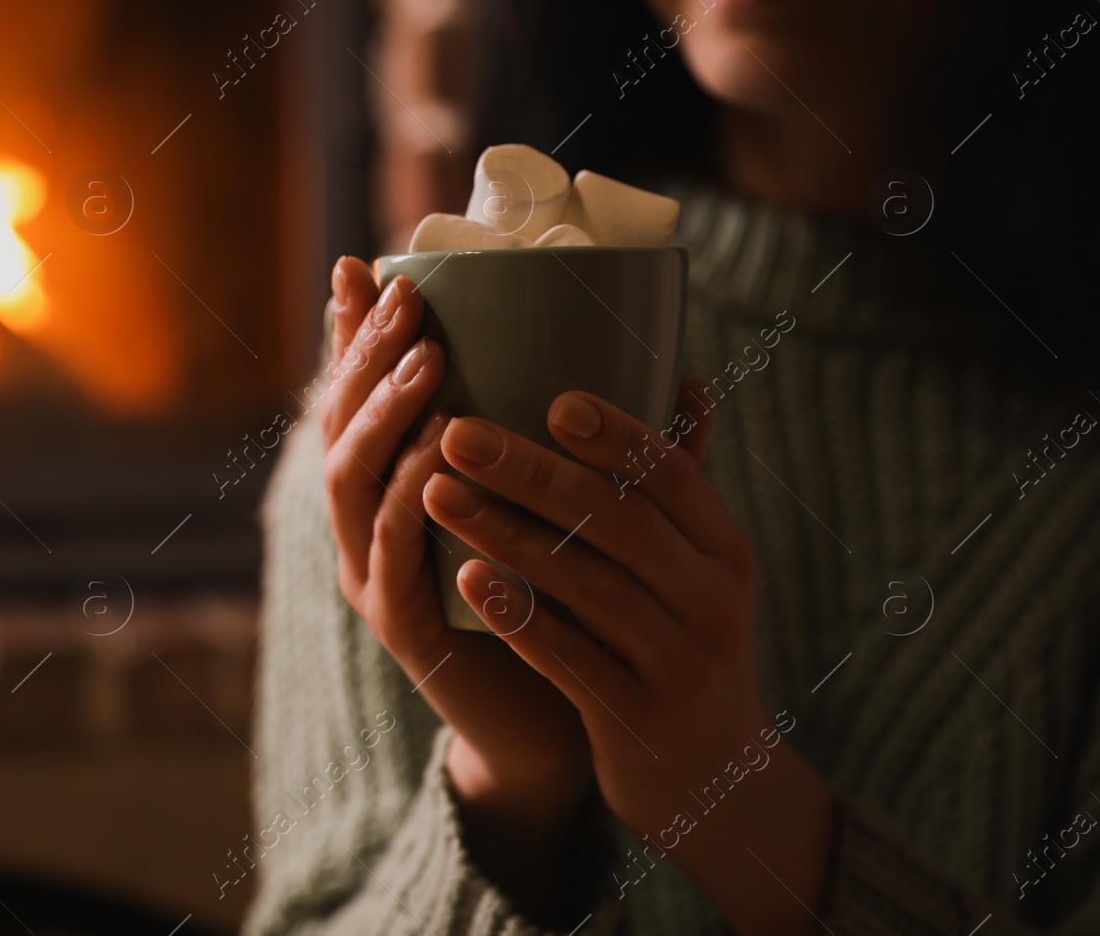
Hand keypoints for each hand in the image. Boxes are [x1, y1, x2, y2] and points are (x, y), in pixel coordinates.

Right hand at [319, 257, 592, 920]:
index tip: (365, 262)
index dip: (353, 331)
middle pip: (339, 425)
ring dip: (386, 418)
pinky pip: (394, 556)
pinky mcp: (401, 628)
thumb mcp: (570, 510)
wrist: (550, 724)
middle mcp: (369, 525)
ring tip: (427, 362)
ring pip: (353, 483)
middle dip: (365, 356)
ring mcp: (375, 576)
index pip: (357, 393)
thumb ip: (612, 451)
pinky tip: (437, 460)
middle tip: (406, 300)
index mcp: (396, 487)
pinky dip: (412, 505)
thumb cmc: (561, 604)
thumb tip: (687, 372)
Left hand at [423, 380, 836, 935]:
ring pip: (587, 586)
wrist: (717, 784)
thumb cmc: (684, 646)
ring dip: (506, 534)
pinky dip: (517, 616)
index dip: (616, 435)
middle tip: (458, 433)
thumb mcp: (700, 570)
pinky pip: (570, 659)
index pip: (673, 476)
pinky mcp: (636, 718)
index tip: (552, 396)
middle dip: (534, 472)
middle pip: (619, 521)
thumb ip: (679, 485)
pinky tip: (463, 579)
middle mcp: (711, 599)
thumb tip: (685, 376)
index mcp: (723, 549)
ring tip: (438, 494)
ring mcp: (678, 663)